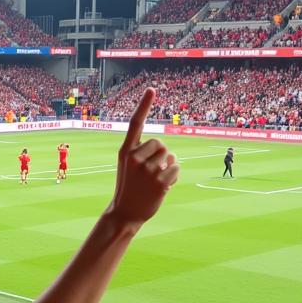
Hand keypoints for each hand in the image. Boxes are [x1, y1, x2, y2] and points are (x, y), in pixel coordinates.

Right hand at [107, 88, 178, 226]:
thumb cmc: (129, 188)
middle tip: (150, 172)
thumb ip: (143, 154)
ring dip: (168, 166)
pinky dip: (173, 177)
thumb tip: (170, 155)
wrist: (125, 213)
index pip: (135, 124)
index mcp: (125, 152)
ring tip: (155, 180)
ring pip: (170, 156)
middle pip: (160, 143)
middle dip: (161, 155)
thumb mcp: (128, 167)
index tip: (152, 89)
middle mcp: (134, 158)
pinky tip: (162, 187)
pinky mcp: (159, 182)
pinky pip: (176, 169)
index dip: (144, 105)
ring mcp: (146, 170)